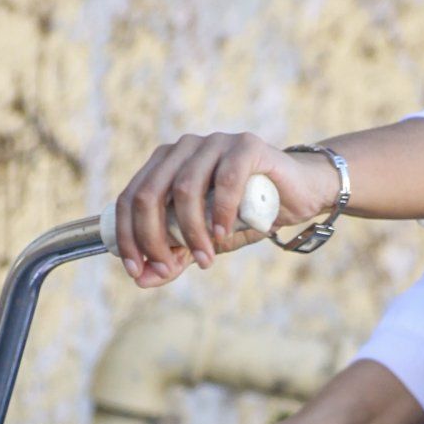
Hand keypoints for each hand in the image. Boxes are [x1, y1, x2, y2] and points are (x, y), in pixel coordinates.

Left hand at [114, 135, 336, 286]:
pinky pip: (226, 179)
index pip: (130, 198)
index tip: (137, 270)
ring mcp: (214, 143)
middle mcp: (184, 148)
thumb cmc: (246, 215)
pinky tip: (223, 235)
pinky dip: (221, 212)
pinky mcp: (246, 146)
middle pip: (149, 194)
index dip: (127, 236)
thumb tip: (142, 280)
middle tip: (170, 268)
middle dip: (154, 238)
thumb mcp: (205, 241)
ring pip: (185, 189)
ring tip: (206, 259)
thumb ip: (175, 256)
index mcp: (165, 164)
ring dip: (191, 232)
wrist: (296, 195)